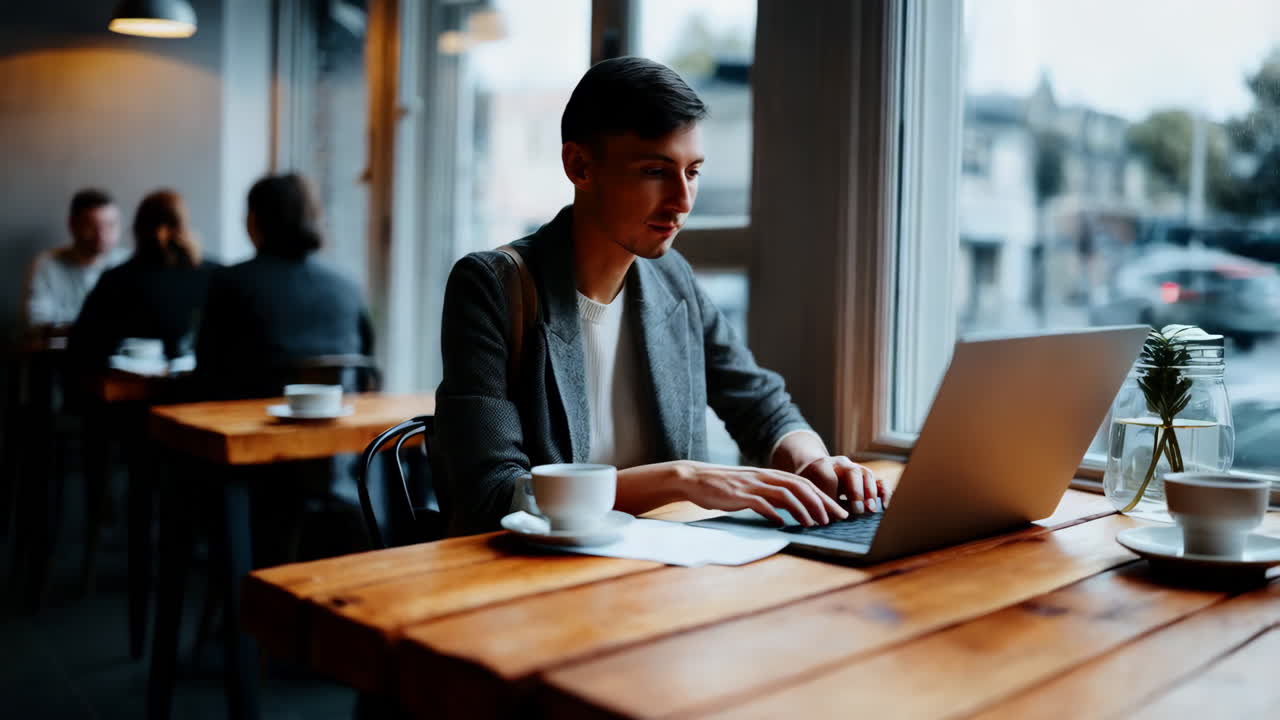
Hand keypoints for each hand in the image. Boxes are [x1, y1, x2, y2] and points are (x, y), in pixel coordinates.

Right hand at [673, 461, 848, 525]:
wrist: (695, 479)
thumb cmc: (723, 487)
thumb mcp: (751, 488)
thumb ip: (770, 496)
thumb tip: (789, 512)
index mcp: (769, 475)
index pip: (804, 483)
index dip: (823, 496)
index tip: (838, 511)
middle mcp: (764, 477)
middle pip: (801, 486)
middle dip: (821, 503)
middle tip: (836, 518)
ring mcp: (752, 485)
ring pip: (785, 494)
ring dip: (802, 509)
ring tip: (814, 523)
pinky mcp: (738, 495)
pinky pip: (760, 503)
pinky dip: (773, 513)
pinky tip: (782, 524)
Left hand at [796, 456, 886, 513]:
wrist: (816, 472)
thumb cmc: (811, 486)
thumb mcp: (809, 492)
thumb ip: (819, 502)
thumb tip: (835, 519)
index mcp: (822, 466)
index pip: (829, 478)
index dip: (831, 496)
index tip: (831, 513)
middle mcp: (841, 464)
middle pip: (853, 472)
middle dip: (856, 492)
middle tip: (856, 510)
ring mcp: (856, 468)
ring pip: (867, 475)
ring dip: (870, 493)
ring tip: (870, 509)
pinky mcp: (866, 478)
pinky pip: (879, 481)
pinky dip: (884, 493)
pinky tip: (884, 507)